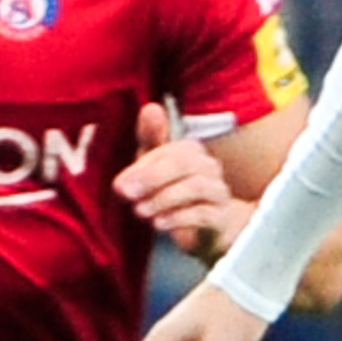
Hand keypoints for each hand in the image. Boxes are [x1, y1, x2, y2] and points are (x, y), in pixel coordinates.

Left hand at [113, 100, 242, 264]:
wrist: (207, 232)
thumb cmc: (175, 194)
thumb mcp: (156, 168)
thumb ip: (150, 140)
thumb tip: (151, 108)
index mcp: (192, 151)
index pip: (170, 150)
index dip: (144, 166)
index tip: (120, 184)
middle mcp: (209, 168)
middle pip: (184, 164)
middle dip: (152, 178)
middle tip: (127, 194)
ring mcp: (218, 193)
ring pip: (196, 187)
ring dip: (163, 199)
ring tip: (140, 211)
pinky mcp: (221, 218)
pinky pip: (204, 214)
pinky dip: (178, 218)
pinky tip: (158, 224)